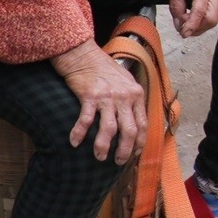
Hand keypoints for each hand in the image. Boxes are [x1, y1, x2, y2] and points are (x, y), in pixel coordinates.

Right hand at [51, 40, 146, 163]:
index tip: (134, 153)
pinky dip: (79, 133)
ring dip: (103, 147)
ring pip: (109, 129)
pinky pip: (86, 120)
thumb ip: (132, 100)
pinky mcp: (89, 96)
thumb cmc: (105, 69)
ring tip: (99, 157)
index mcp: (136, 95)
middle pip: (129, 131)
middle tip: (118, 161)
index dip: (140, 142)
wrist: (84, 55)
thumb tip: (135, 119)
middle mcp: (124, 97)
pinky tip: (74, 143)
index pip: (143, 124)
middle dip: (124, 150)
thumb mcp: (126, 82)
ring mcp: (107, 97)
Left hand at [151, 0, 217, 37]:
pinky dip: (202, 20)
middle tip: (181, 29)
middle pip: (211, 19)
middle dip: (196, 28)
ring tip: (184, 22)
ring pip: (213, 19)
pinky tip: (191, 17)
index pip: (200, 11)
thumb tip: (180, 24)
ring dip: (199, 26)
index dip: (192, 25)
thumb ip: (176, 6)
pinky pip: (214, 14)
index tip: (183, 34)